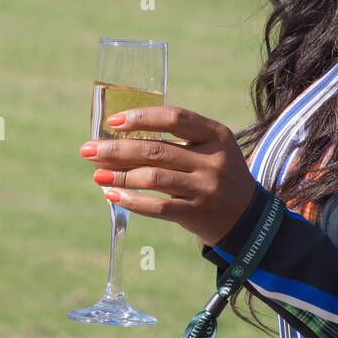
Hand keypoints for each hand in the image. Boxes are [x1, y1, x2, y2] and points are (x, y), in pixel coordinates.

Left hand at [79, 104, 257, 248]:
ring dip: (119, 175)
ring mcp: (206, 188)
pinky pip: (158, 206)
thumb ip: (176, 141)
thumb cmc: (218, 176)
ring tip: (97, 174)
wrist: (249, 219)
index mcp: (216, 135)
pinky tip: (112, 194)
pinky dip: (131, 199)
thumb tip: (120, 138)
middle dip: (116, 149)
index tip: (112, 122)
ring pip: (153, 177)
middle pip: (156, 149)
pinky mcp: (197, 214)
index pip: (174, 118)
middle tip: (88, 149)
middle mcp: (213, 160)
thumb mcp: (210, 150)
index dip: (141, 117)